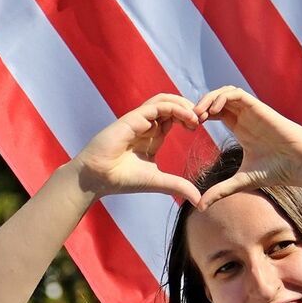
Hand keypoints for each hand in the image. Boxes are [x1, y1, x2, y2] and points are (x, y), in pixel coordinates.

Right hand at [73, 94, 201, 203]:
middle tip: (204, 118)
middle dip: (189, 108)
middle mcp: (145, 126)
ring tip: (197, 116)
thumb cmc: (122, 179)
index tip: (201, 127)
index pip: (173, 118)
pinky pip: (157, 106)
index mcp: (151, 137)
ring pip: (164, 101)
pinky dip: (174, 108)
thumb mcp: (158, 182)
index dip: (188, 118)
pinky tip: (187, 117)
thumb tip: (199, 201)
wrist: (97, 179)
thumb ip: (178, 186)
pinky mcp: (132, 119)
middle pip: (171, 106)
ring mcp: (138, 120)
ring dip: (183, 105)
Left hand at [194, 86, 301, 206]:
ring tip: (199, 115)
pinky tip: (214, 111)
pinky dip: (222, 98)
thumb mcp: (241, 181)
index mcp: (240, 129)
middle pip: (217, 100)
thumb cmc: (276, 171)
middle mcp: (245, 117)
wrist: (298, 164)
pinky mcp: (258, 107)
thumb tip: (200, 206)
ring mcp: (251, 111)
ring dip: (209, 99)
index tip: (189, 129)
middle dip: (200, 106)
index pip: (215, 113)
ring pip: (225, 93)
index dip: (200, 116)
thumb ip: (220, 191)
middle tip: (189, 120)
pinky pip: (236, 94)